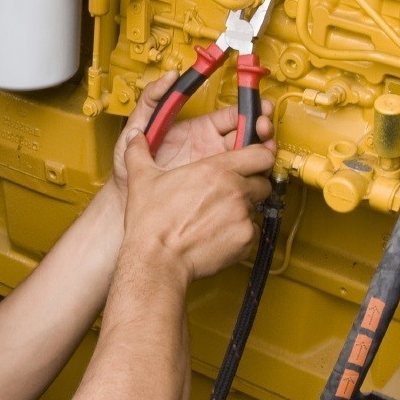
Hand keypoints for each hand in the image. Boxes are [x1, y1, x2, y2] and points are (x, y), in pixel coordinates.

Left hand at [110, 71, 275, 196]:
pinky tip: (259, 169)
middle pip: (246, 133)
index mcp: (197, 129)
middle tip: (264, 125)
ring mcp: (216, 166)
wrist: (128, 198)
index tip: (256, 104)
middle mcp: (211, 146)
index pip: (230, 115)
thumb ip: (151, 99)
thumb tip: (169, 76)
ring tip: (266, 146)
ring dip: (262, 148)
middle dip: (261, 126)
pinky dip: (254, 172)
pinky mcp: (217, 185)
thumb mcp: (136, 128)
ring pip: (249, 155)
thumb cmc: (129, 168)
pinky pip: (241, 177)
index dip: (247, 109)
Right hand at [120, 131, 273, 281]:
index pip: (260, 155)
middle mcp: (234, 191)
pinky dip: (240, 232)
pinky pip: (252, 231)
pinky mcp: (245, 240)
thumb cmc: (152, 223)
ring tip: (219, 216)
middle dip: (252, 185)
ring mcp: (242, 217)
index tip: (250, 162)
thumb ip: (139, 152)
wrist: (158, 260)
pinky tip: (219, 233)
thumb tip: (135, 138)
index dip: (257, 158)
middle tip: (232, 192)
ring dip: (244, 209)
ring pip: (257, 207)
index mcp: (216, 170)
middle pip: (263, 181)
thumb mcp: (141, 179)